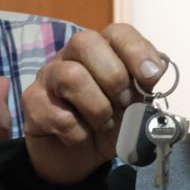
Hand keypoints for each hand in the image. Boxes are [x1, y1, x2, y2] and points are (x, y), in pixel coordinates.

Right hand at [23, 24, 165, 184]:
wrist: (79, 157)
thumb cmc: (110, 124)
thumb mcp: (136, 108)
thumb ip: (146, 88)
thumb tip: (157, 69)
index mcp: (102, 50)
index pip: (117, 32)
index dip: (136, 50)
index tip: (151, 77)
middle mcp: (72, 56)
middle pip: (85, 42)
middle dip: (113, 77)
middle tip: (124, 103)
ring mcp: (48, 76)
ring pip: (71, 76)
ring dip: (97, 108)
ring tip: (104, 124)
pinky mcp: (32, 102)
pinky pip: (57, 114)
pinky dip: (77, 132)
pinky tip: (81, 137)